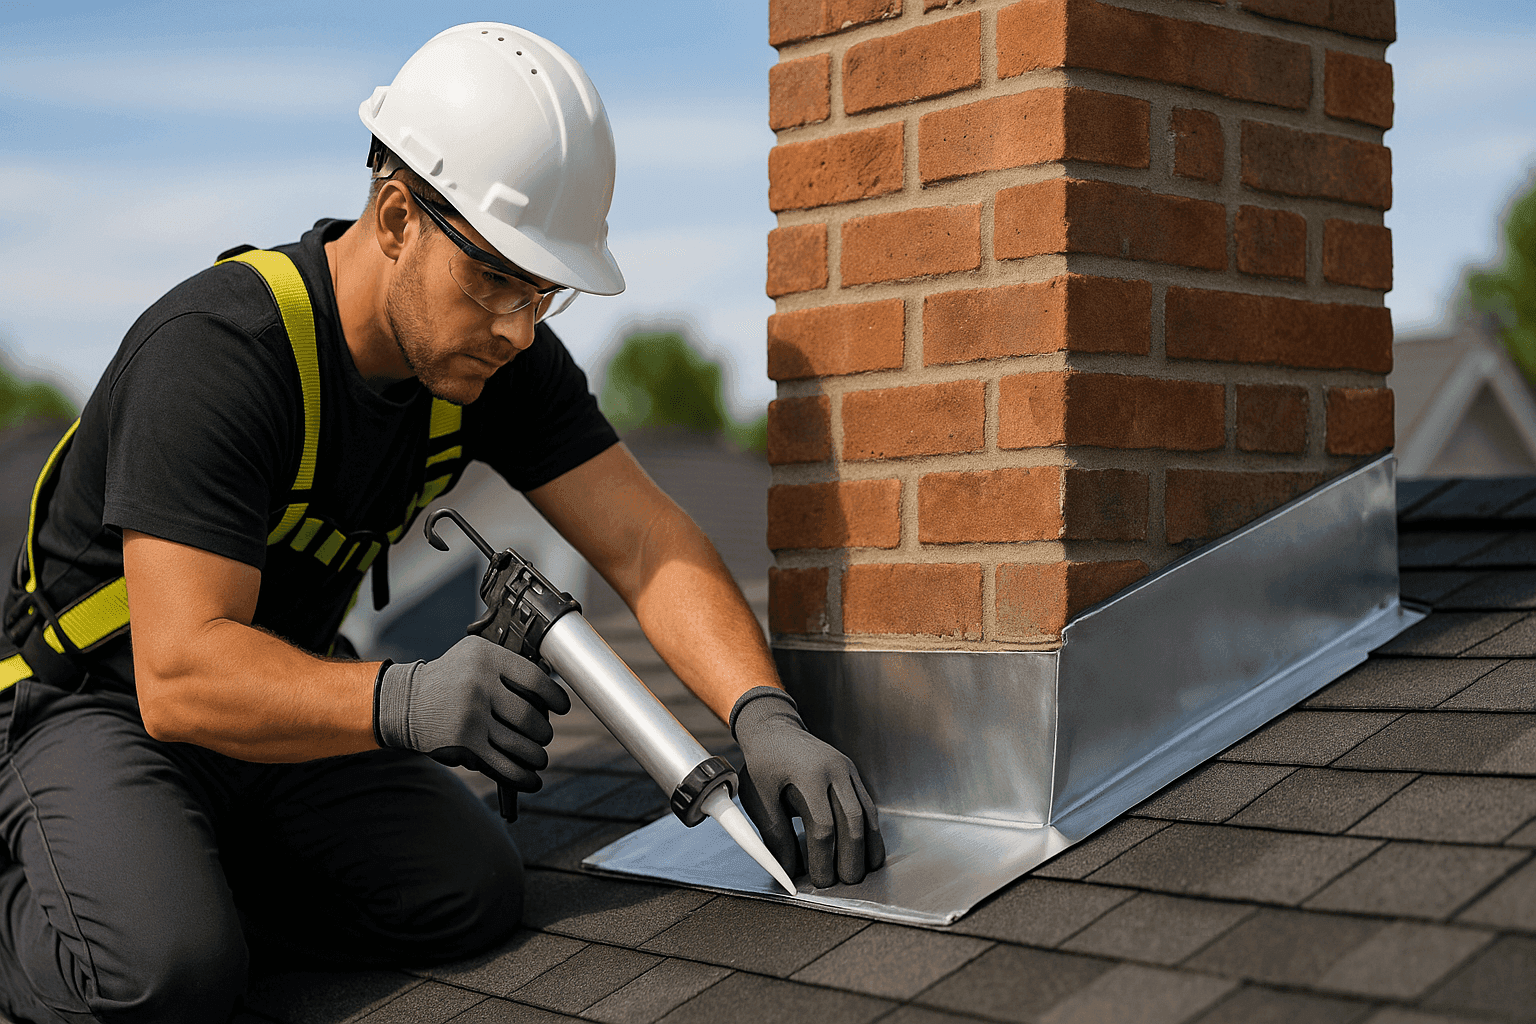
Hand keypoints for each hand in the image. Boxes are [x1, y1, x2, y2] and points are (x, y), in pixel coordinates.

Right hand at [373, 635, 570, 791]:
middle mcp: (479, 683)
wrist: (403, 702)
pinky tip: (531, 779)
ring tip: (539, 757)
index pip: (534, 678)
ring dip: (536, 756)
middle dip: (543, 732)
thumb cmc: (448, 680)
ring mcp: (471, 714)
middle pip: (530, 715)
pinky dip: (522, 776)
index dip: (554, 696)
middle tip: (544, 736)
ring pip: (520, 743)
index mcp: (486, 658)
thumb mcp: (473, 658)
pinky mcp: (464, 742)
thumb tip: (549, 689)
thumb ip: (507, 668)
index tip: (562, 707)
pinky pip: (503, 764)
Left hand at [731, 687, 885, 887]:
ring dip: (868, 845)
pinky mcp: (852, 774)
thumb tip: (789, 869)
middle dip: (851, 856)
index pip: (822, 825)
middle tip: (847, 882)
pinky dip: (871, 829)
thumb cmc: (763, 764)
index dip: (823, 857)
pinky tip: (868, 849)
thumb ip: (774, 833)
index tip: (819, 879)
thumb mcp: (759, 796)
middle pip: (851, 821)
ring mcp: (847, 770)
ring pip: (867, 813)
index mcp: (808, 774)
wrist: (775, 728)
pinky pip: (868, 805)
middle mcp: (834, 770)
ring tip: (864, 871)